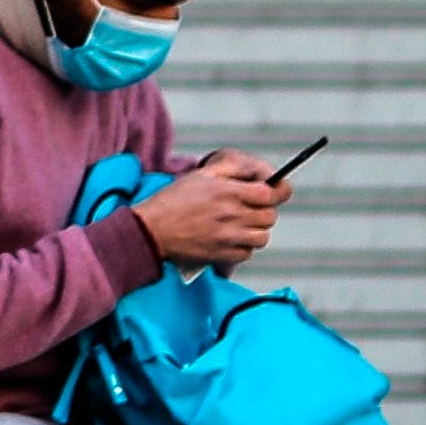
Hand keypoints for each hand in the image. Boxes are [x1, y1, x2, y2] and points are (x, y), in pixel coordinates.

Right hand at [133, 151, 286, 270]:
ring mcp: (228, 238)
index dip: (273, 192)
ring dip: (256, 230)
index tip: (268, 193)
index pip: (269, 193)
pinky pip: (247, 253)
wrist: (151, 230)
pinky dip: (243, 247)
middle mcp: (232, 215)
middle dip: (264, 211)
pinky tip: (230, 239)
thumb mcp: (200, 174)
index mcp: (228, 192)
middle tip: (251, 209)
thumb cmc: (173, 201)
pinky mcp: (222, 256)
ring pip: (262, 237)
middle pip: (270, 216)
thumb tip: (255, 171)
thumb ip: (230, 169)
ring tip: (242, 225)